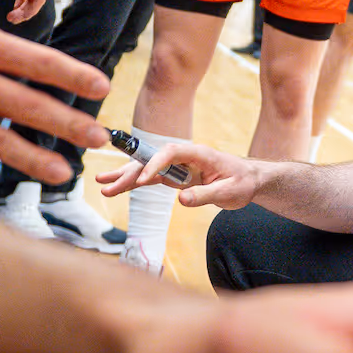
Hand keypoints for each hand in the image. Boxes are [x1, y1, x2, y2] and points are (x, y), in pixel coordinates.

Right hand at [96, 139, 259, 208]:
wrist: (250, 181)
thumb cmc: (242, 182)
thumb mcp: (229, 192)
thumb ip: (205, 195)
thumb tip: (182, 200)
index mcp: (199, 153)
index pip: (171, 152)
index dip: (155, 164)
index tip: (144, 181)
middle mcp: (184, 157)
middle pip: (152, 160)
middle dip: (130, 172)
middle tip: (108, 185)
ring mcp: (178, 166)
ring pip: (147, 169)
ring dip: (125, 177)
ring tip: (103, 185)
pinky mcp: (175, 177)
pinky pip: (151, 179)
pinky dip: (134, 184)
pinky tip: (116, 188)